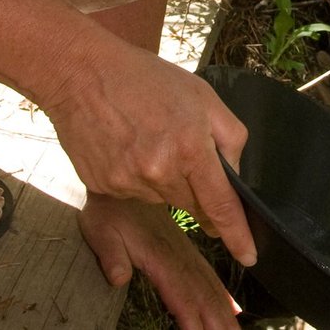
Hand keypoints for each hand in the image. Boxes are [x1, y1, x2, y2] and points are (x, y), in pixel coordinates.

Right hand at [44, 37, 255, 267]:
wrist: (82, 73)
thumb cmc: (145, 79)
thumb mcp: (202, 94)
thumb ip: (229, 137)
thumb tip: (234, 174)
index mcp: (191, 148)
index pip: (220, 205)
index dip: (236, 235)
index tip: (248, 256)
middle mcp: (160, 171)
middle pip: (192, 204)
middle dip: (195, 188)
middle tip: (181, 153)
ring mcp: (129, 182)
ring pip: (161, 198)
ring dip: (163, 178)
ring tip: (146, 136)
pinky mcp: (104, 187)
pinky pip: (132, 193)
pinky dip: (135, 176)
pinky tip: (125, 145)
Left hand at [78, 193, 240, 329]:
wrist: (119, 185)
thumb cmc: (107, 212)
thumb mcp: (100, 231)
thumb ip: (110, 256)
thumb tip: (118, 277)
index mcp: (159, 255)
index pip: (181, 292)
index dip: (193, 316)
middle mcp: (177, 255)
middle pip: (204, 293)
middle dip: (218, 319)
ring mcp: (184, 253)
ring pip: (210, 286)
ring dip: (224, 311)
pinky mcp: (184, 252)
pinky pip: (208, 275)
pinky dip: (223, 294)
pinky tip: (233, 308)